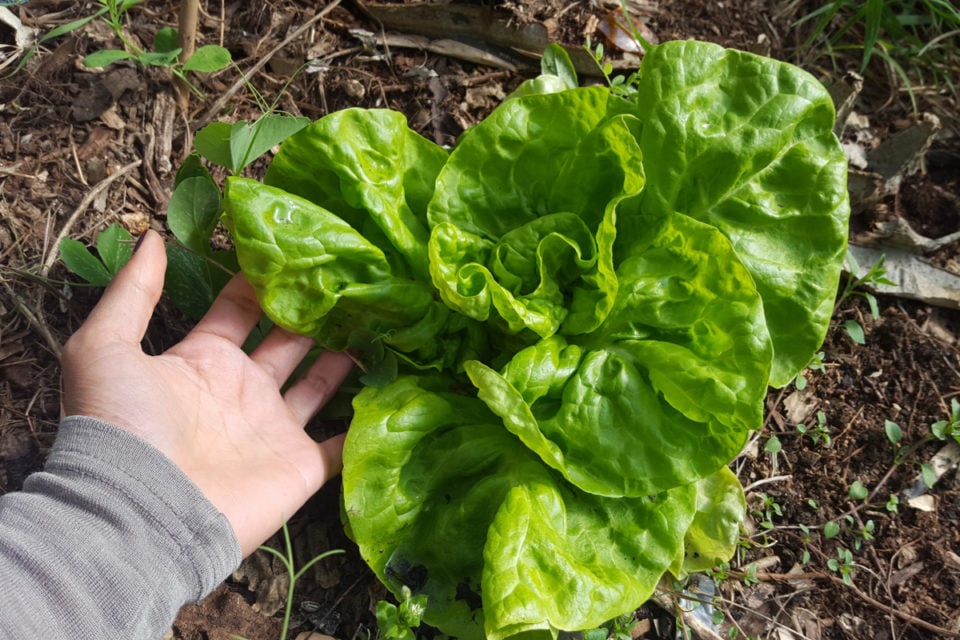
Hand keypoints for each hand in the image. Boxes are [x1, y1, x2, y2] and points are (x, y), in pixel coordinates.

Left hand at [61, 230, 353, 555]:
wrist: (143, 515)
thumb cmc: (124, 427)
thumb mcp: (105, 347)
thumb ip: (133, 292)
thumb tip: (154, 236)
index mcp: (203, 360)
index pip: (239, 311)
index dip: (262, 282)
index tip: (296, 250)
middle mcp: (243, 390)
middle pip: (288, 341)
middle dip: (314, 312)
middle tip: (350, 277)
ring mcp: (274, 428)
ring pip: (319, 383)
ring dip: (344, 355)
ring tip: (379, 317)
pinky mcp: (302, 465)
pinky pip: (342, 441)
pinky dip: (364, 420)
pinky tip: (392, 386)